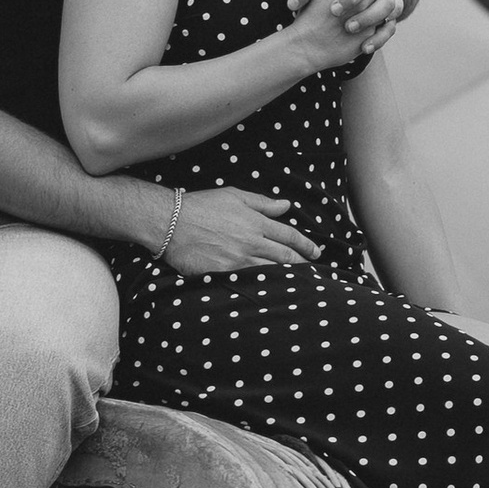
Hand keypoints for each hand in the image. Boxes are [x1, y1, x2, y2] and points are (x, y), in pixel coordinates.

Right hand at [158, 188, 318, 274]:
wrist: (172, 222)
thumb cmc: (202, 205)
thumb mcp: (234, 196)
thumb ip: (262, 203)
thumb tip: (286, 205)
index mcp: (255, 222)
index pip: (289, 235)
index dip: (306, 245)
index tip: (317, 252)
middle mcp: (251, 241)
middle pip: (285, 256)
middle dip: (303, 264)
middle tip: (315, 270)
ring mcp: (238, 260)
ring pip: (272, 272)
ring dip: (288, 278)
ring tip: (301, 283)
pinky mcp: (224, 274)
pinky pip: (250, 282)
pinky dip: (264, 287)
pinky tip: (273, 291)